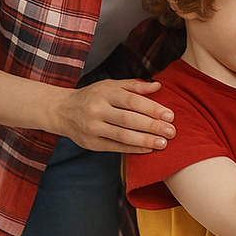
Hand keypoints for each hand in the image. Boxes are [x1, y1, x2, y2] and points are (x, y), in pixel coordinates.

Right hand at [51, 79, 174, 152]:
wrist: (63, 111)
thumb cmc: (93, 96)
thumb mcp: (110, 85)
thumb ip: (134, 86)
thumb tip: (158, 86)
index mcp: (105, 93)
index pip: (132, 101)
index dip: (152, 108)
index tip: (170, 115)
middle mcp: (97, 110)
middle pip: (128, 119)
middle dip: (152, 126)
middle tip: (172, 131)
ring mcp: (93, 128)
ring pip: (122, 135)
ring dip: (145, 140)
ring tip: (163, 143)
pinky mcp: (91, 143)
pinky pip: (115, 147)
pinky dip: (133, 149)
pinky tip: (148, 149)